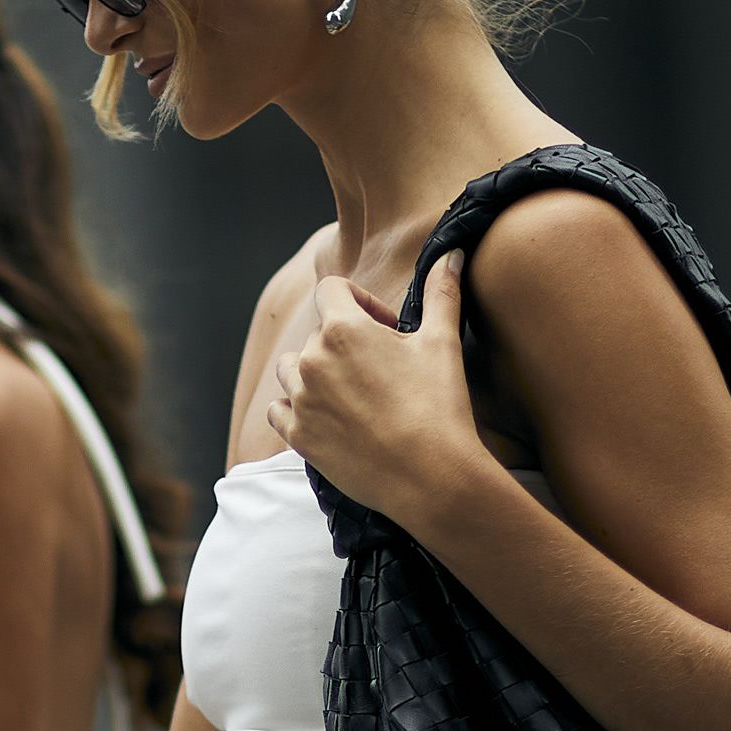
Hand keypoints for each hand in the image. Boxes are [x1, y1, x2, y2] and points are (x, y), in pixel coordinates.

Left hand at [266, 249, 489, 525]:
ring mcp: (300, 401)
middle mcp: (312, 361)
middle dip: (344, 343)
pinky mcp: (298, 437)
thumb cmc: (439, 406)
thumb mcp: (442, 342)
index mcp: (343, 330)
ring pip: (290, 370)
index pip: (331, 289)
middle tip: (381, 369)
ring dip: (314, 373)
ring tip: (351, 392)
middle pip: (316, 334)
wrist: (430, 476)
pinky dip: (295, 408)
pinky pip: (278, 410)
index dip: (359, 301)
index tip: (385, 327)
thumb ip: (442, 292)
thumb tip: (452, 253)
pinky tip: (326, 415)